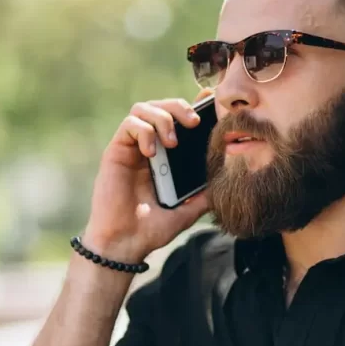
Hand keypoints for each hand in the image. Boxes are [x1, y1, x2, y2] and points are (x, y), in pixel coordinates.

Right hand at [82, 90, 213, 262]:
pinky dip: (144, 131)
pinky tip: (152, 152)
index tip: (210, 101)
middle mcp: (148, 147)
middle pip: (161, 106)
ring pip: (143, 109)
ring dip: (162, 118)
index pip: (178, 120)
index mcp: (166, 157)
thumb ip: (205, 194)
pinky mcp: (115, 152)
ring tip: (172, 141)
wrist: (126, 244)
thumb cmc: (153, 228)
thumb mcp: (189, 209)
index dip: (193, 105)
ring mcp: (131, 148)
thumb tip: (228, 180)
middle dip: (179, 107)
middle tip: (194, 122)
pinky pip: (129, 125)